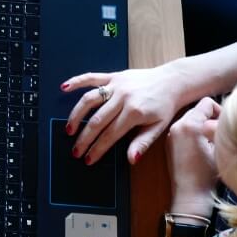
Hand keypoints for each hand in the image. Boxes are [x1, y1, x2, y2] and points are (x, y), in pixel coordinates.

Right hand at [62, 63, 190, 165]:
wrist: (171, 81)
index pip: (110, 135)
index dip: (98, 148)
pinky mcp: (113, 76)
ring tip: (69, 129)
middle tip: (75, 151)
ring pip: (90, 100)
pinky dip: (77, 81)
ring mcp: (116, 85)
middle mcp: (122, 97)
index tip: (88, 159)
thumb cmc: (165, 106)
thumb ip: (142, 143)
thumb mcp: (159, 127)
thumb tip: (131, 160)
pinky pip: (92, 78)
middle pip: (97, 120)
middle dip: (84, 138)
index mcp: (134, 112)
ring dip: (76, 115)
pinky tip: (64, 87)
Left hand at [166, 97, 220, 216]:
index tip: (226, 125)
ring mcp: (171, 134)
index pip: (207, 103)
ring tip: (212, 143)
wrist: (190, 195)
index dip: (220, 111)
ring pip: (191, 119)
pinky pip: (184, 130)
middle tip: (221, 134)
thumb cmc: (207, 174)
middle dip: (210, 118)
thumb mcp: (220, 148)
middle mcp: (177, 125)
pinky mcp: (169, 143)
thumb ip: (220, 129)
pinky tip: (202, 149)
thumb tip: (223, 120)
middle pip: (198, 110)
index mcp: (190, 124)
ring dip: (202, 126)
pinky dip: (194, 133)